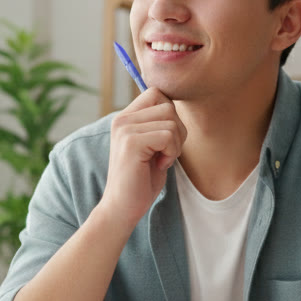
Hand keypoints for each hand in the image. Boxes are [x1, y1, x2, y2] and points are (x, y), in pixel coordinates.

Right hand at [100, 90, 186, 227]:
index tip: (163, 140)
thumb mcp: (152, 146)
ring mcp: (125, 129)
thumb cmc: (141, 180)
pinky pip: (168, 136)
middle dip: (177, 131)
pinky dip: (171, 153)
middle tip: (165, 153)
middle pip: (168, 106)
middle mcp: (122, 119)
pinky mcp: (131, 142)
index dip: (170, 115)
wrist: (122, 208)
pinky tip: (159, 165)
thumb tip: (176, 104)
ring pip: (171, 120)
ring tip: (160, 160)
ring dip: (175, 144)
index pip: (157, 93)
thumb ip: (159, 124)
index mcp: (125, 117)